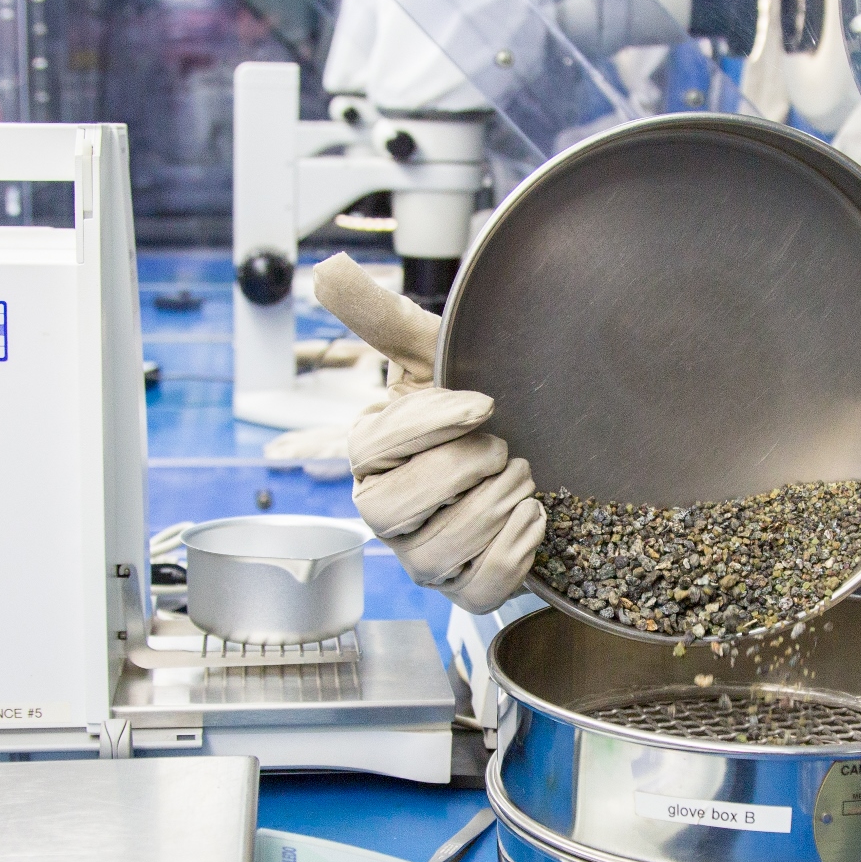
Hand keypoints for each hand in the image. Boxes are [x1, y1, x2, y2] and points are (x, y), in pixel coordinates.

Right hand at [314, 255, 542, 613]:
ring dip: (496, 504)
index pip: (374, 451)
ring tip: (522, 473)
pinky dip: (515, 551)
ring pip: (441, 551)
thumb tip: (326, 269)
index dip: (433, 425)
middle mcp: (384, 516)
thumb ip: (382, 317)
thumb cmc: (473, 405)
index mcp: (367, 459)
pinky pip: (478, 592)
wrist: (533, 445)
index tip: (484, 403)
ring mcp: (422, 560)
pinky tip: (534, 514)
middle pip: (396, 510)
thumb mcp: (434, 356)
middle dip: (463, 470)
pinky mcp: (464, 592)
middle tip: (503, 444)